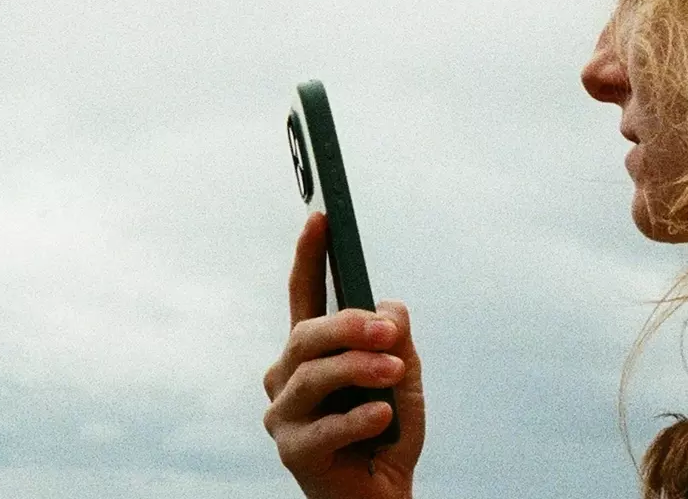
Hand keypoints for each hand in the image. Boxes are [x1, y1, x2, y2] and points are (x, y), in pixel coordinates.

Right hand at [263, 212, 426, 498]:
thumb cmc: (388, 430)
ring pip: (313, 377)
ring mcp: (285, 416)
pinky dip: (360, 418)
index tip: (320, 216)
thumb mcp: (403, 373)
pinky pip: (324, 428)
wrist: (383, 495)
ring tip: (395, 370)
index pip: (304, 295)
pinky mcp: (293, 454)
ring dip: (360, 369)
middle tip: (389, 330)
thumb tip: (387, 309)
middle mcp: (287, 378)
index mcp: (311, 351)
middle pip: (306, 335)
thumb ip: (395, 336)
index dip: (309, 255)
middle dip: (348, 325)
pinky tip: (383, 416)